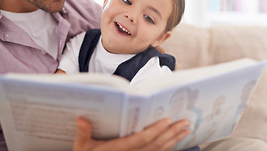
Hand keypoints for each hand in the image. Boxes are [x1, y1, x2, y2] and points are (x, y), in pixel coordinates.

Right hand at [73, 117, 189, 150]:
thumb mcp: (82, 147)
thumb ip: (83, 133)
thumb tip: (81, 119)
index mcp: (119, 149)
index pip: (142, 139)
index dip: (155, 130)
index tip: (167, 121)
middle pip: (156, 144)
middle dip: (171, 133)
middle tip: (184, 122)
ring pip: (159, 150)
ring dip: (173, 139)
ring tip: (185, 129)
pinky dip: (168, 147)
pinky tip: (175, 141)